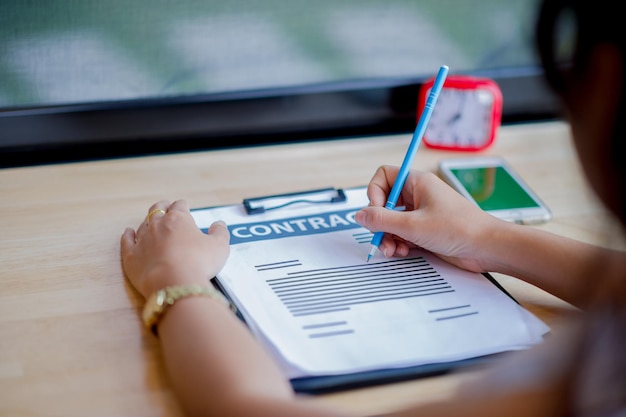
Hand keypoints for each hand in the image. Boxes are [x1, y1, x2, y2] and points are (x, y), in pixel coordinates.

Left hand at [120, 200, 229, 297]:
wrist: (174, 284)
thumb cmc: (199, 263)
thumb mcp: (219, 246)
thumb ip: (220, 232)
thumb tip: (219, 224)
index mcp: (179, 219)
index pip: (180, 206)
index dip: (183, 205)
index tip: (184, 205)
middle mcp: (158, 225)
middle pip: (158, 209)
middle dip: (163, 206)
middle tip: (166, 206)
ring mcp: (142, 240)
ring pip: (143, 225)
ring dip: (148, 222)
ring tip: (151, 222)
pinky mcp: (131, 256)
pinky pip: (127, 241)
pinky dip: (127, 235)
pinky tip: (128, 232)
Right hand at [355, 165, 500, 271]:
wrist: (488, 248)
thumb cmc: (459, 229)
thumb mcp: (413, 225)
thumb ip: (382, 220)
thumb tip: (359, 216)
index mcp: (417, 183)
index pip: (384, 177)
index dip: (374, 194)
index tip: (376, 212)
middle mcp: (418, 196)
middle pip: (385, 203)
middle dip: (380, 223)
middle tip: (380, 238)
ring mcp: (422, 214)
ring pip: (393, 222)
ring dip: (388, 237)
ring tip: (393, 250)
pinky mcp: (427, 231)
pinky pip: (403, 234)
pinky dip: (399, 244)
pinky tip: (403, 252)